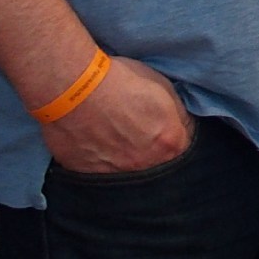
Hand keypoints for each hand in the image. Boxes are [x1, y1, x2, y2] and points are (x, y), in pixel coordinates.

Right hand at [39, 55, 193, 174]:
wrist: (74, 89)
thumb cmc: (120, 82)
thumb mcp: (163, 87)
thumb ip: (176, 113)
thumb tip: (179, 122)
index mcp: (169, 142)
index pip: (184, 144)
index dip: (174, 132)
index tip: (164, 124)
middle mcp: (146, 164)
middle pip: (156, 162)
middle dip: (151, 149)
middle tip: (137, 131)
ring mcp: (116, 174)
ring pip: (128, 170)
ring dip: (125, 156)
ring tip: (114, 137)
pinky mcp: (88, 176)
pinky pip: (100, 172)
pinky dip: (101, 160)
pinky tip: (94, 143)